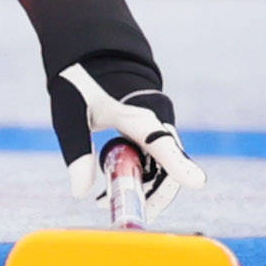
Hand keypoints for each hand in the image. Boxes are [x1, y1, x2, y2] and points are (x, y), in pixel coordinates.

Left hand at [65, 60, 205, 222]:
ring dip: (141, 185)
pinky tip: (114, 183)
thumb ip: (77, 152)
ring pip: (162, 165)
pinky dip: (139, 173)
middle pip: (167, 166)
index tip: (197, 182)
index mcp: (138, 111)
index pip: (162, 142)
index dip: (178, 164)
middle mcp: (158, 118)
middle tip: (114, 212)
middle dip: (148, 195)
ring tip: (103, 200)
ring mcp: (160, 124)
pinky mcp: (155, 128)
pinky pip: (155, 158)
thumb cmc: (80, 82)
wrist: (95, 54)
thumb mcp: (69, 115)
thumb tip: (80, 194)